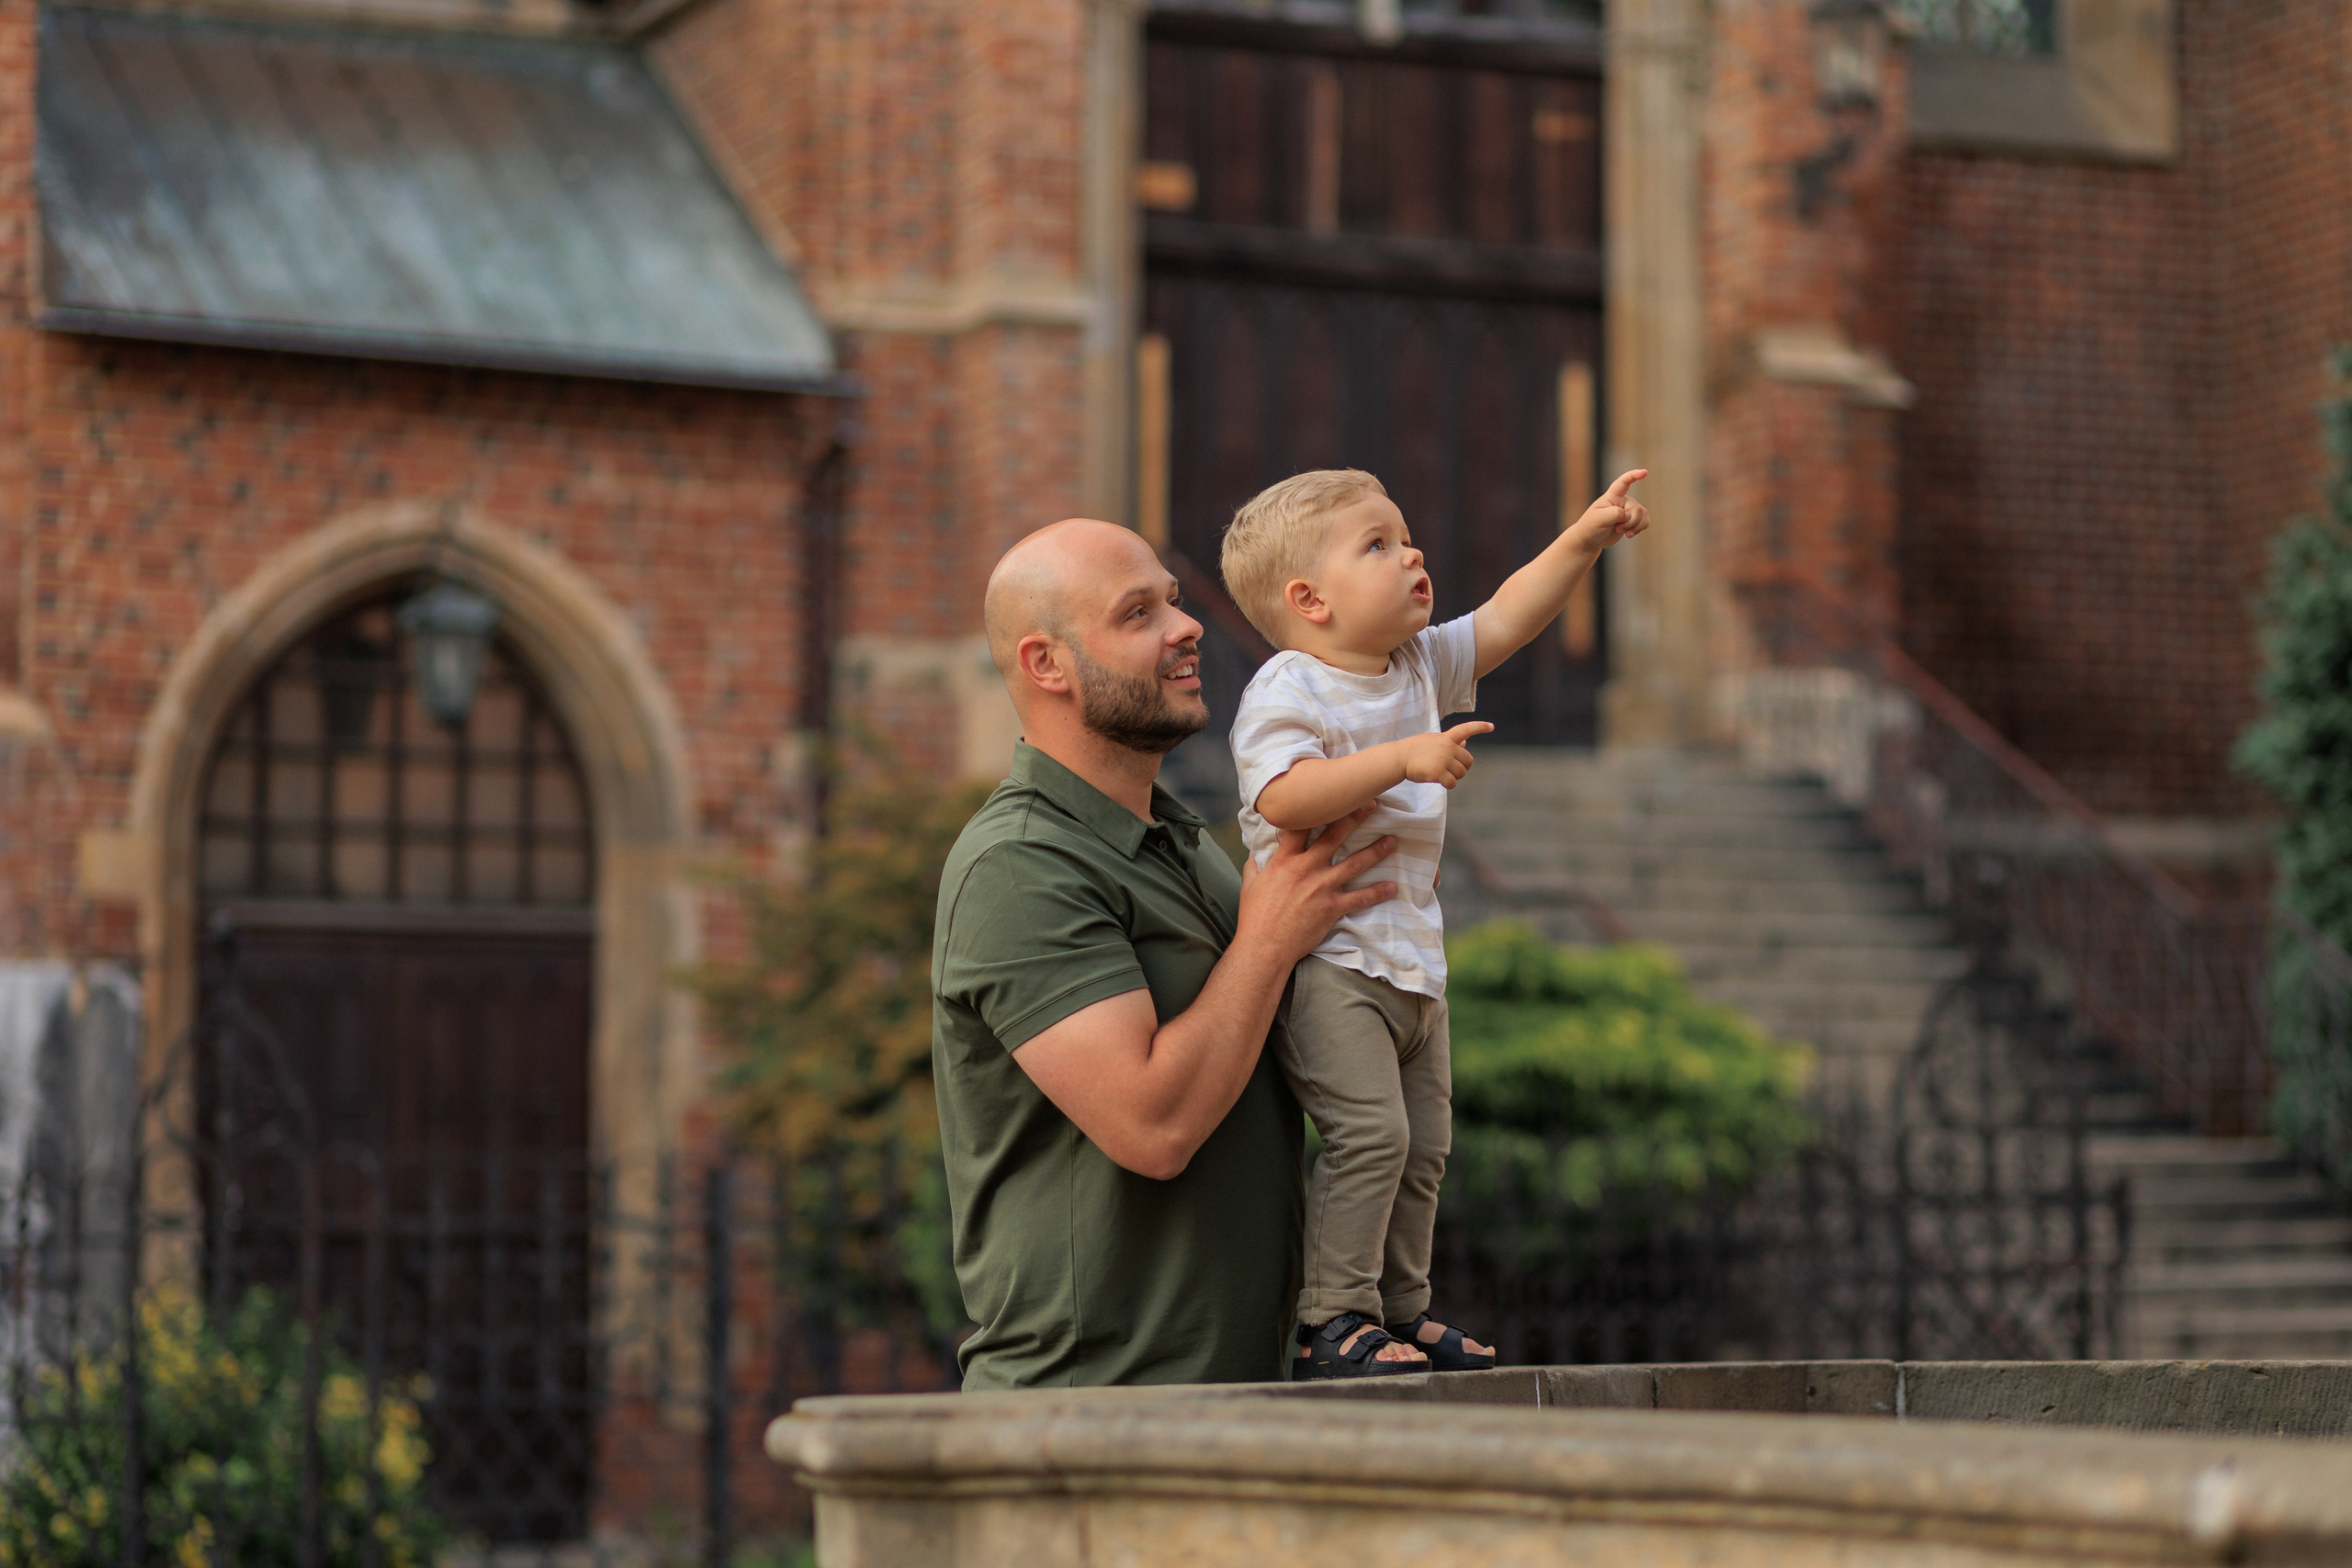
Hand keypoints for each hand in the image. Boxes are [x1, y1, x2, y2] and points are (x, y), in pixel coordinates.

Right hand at [1238, 803, 1399, 966]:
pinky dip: (1377, 892)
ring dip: (1375, 852)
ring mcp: (1321, 887)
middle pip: (1333, 836)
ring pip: (1353, 863)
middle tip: (1371, 804)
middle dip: (1353, 818)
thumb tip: (1253, 857)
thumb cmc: (1254, 917)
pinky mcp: (1332, 907)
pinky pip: (1360, 898)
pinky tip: (1391, 887)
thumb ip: (1254, 867)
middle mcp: (1305, 868)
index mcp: (1283, 861)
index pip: (1300, 827)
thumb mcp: (1250, 886)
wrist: (1264, 947)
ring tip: (1392, 842)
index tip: (1330, 796)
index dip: (1316, 809)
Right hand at [1397, 721, 1492, 787]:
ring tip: (1440, 774)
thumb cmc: (1414, 750)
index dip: (1480, 727)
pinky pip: (1452, 783)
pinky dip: (1448, 785)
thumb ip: (1449, 742)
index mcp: (1446, 738)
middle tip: (1450, 770)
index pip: (1466, 729)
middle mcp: (1447, 747)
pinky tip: (1439, 781)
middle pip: (1468, 761)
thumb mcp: (1433, 741)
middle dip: (1462, 768)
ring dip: (1454, 777)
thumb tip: (1466, 742)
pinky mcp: (1438, 772)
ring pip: (1461, 773)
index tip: (1491, 727)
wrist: (1399, 758)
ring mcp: (1443, 760)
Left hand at [1565, 469, 1649, 551]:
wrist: (1591, 538)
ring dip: (1634, 527)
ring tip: (1621, 531)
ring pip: (1642, 515)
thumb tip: (1628, 514)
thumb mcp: (1599, 519)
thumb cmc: (1591, 526)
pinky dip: (1640, 529)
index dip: (1634, 476)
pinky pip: (1645, 521)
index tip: (1644, 472)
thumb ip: (1615, 513)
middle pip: (1636, 508)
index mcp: (1612, 496)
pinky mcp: (1633, 519)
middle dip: (1629, 522)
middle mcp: (1622, 500)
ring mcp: (1628, 509)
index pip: (1623, 482)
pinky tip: (1630, 534)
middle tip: (1616, 528)